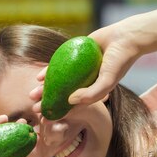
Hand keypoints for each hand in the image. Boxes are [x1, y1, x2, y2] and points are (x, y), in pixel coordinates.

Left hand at [31, 3, 156, 111]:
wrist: (125, 38)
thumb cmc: (119, 62)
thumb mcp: (107, 82)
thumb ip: (91, 94)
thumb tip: (70, 101)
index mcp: (92, 91)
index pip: (73, 105)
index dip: (60, 111)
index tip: (47, 117)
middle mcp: (84, 82)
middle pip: (62, 94)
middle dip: (48, 102)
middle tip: (34, 108)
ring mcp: (78, 69)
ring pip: (58, 81)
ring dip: (45, 89)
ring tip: (32, 95)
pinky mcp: (74, 55)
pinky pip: (59, 65)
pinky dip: (49, 71)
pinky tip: (39, 77)